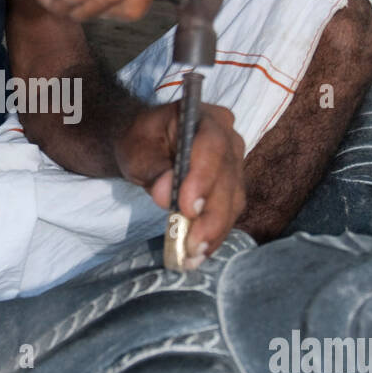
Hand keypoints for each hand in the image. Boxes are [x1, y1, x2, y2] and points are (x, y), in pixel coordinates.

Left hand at [113, 102, 245, 263]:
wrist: (147, 147)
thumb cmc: (141, 143)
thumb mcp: (136, 150)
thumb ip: (152, 169)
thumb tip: (165, 195)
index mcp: (205, 118)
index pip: (212, 146)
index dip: (203, 178)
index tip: (187, 207)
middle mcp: (229, 138)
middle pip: (228, 177)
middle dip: (211, 214)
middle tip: (193, 243)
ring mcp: (235, 163)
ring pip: (233, 199)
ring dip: (215, 230)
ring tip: (194, 254)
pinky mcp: (233, 187)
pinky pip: (230, 212)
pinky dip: (215, 234)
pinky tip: (200, 253)